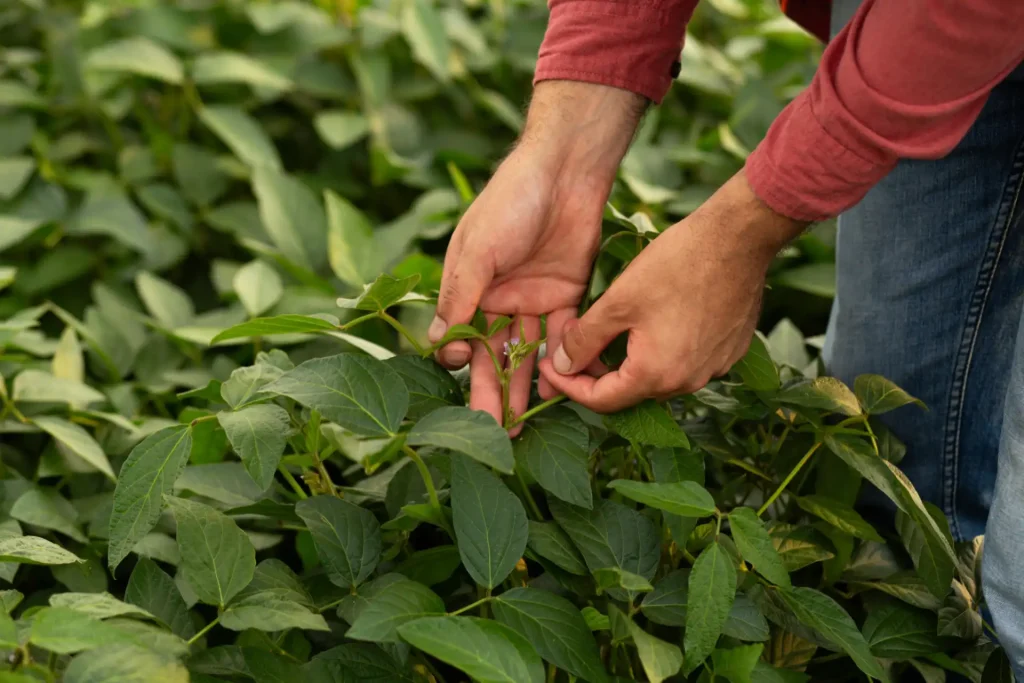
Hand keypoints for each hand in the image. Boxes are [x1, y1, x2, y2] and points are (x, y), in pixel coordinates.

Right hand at [428, 82, 646, 432]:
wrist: (564, 170)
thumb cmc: (509, 202)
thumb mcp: (478, 250)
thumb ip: (461, 297)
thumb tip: (442, 348)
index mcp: (468, 287)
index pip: (460, 338)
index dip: (463, 365)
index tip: (467, 384)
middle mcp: (498, 299)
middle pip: (494, 355)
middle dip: (493, 392)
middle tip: (495, 432)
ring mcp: (532, 299)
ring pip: (527, 353)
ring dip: (525, 387)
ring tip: (522, 423)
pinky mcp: (567, 296)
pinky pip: (562, 337)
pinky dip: (559, 362)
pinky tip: (557, 390)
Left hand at [538, 170, 806, 411]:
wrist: (738, 237)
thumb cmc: (676, 264)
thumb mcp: (618, 301)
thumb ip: (585, 340)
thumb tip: (561, 366)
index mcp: (656, 375)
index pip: (602, 400)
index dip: (570, 386)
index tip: (550, 368)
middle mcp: (688, 383)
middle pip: (631, 390)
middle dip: (598, 372)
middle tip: (575, 345)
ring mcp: (714, 368)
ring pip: (659, 375)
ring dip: (631, 360)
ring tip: (611, 330)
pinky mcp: (729, 351)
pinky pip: (686, 361)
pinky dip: (663, 349)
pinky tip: (654, 321)